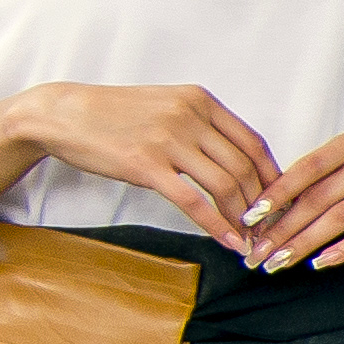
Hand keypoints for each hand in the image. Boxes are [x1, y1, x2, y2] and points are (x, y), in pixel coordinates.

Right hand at [2, 81, 277, 251]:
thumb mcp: (168, 106)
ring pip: (226, 185)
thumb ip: (203, 126)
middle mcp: (191, 116)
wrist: (62, 114)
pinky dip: (217, 226)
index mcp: (201, 101)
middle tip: (268, 230)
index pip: (254, 144)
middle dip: (263, 205)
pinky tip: (229, 242)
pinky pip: (193, 201)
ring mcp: (169, 139)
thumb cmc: (116, 115)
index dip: (274, 178)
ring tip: (251, 241)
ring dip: (243, 219)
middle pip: (245, 167)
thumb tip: (240, 161)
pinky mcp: (146, 164)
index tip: (281, 203)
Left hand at [236, 132, 343, 272]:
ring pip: (339, 218)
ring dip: (305, 243)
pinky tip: (321, 262)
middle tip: (259, 251)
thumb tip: (269, 212)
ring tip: (281, 261)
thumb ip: (319, 180)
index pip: (305, 169)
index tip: (250, 217)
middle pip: (318, 198)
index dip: (276, 194)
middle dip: (284, 228)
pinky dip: (343, 250)